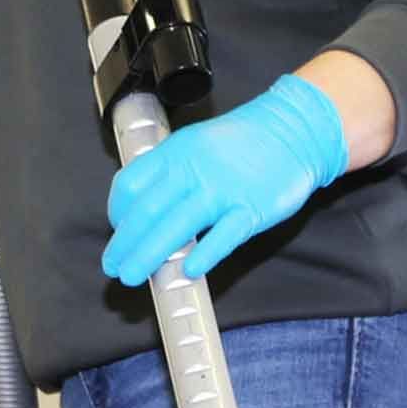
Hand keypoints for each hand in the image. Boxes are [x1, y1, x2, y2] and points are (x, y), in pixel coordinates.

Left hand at [101, 74, 348, 287]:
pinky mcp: (250, 210)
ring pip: (176, 227)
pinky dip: (204, 255)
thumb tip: (146, 210)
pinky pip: (223, 237)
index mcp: (176, 152)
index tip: (118, 233)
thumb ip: (172, 174)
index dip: (117, 213)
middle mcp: (194, 170)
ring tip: (133, 276)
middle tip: (114, 267)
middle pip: (147, 211)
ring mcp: (222, 191)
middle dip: (125, 244)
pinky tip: (188, 273)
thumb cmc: (243, 144)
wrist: (293, 131)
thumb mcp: (197, 145)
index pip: (131, 184)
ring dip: (149, 255)